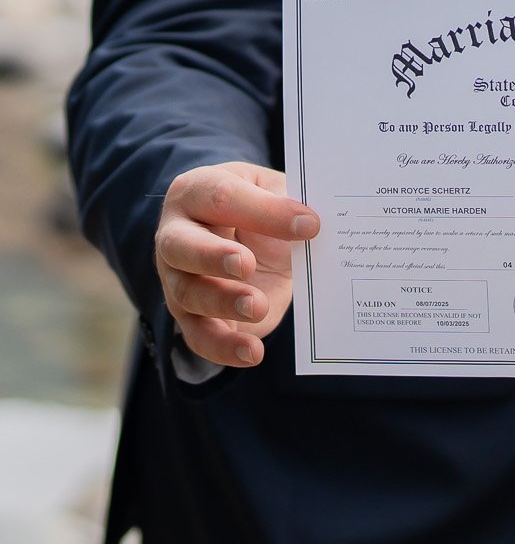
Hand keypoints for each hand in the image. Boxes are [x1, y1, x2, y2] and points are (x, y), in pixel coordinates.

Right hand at [154, 161, 319, 367]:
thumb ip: (287, 202)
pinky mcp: (191, 317)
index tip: (309, 225)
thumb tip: (309, 223)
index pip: (222, 197)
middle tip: (246, 263)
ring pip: (188, 294)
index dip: (263, 211)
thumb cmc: (259, 207)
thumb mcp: (274, 192)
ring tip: (257, 306)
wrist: (250, 240)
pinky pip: (199, 336)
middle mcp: (176, 235)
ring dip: (222, 302)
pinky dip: (223, 346)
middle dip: (213, 256)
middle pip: (181, 246)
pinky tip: (252, 352)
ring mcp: (178, 279)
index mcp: (196, 192)